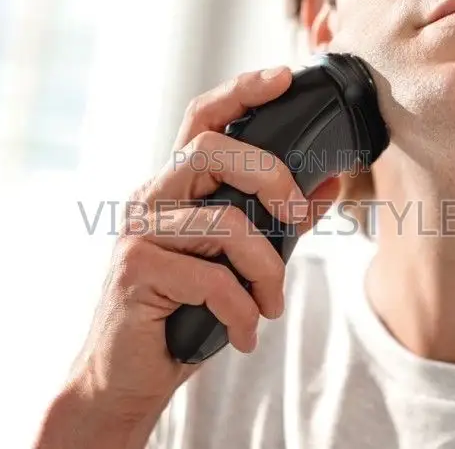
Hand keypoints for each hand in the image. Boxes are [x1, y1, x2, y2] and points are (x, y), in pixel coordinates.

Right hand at [34, 65, 340, 448]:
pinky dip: (241, 310)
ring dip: (265, 269)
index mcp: (173, 186)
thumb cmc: (181, 313)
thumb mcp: (237, 262)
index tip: (284, 76)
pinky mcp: (134, 269)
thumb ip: (279, 221)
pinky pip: (211, 278)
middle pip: (212, 150)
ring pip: (223, 222)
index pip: (202, 119)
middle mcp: (150, 196)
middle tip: (297, 217)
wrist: (125, 378)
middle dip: (271, 178)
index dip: (241, 90)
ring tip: (270, 303)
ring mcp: (137, 230)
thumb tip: (329, 182)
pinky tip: (243, 334)